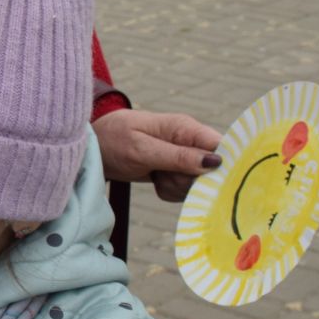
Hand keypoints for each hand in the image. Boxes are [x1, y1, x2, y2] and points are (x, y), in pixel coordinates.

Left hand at [92, 108, 222, 202]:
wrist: (96, 145)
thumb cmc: (115, 140)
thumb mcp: (142, 149)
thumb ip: (177, 156)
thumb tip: (215, 161)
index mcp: (186, 128)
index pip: (222, 146)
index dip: (221, 166)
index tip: (201, 179)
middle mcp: (190, 142)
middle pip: (211, 172)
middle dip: (187, 180)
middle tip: (163, 174)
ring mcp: (185, 158)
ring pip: (197, 184)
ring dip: (175, 186)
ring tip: (155, 174)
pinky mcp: (178, 171)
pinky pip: (184, 190)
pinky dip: (168, 190)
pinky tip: (155, 179)